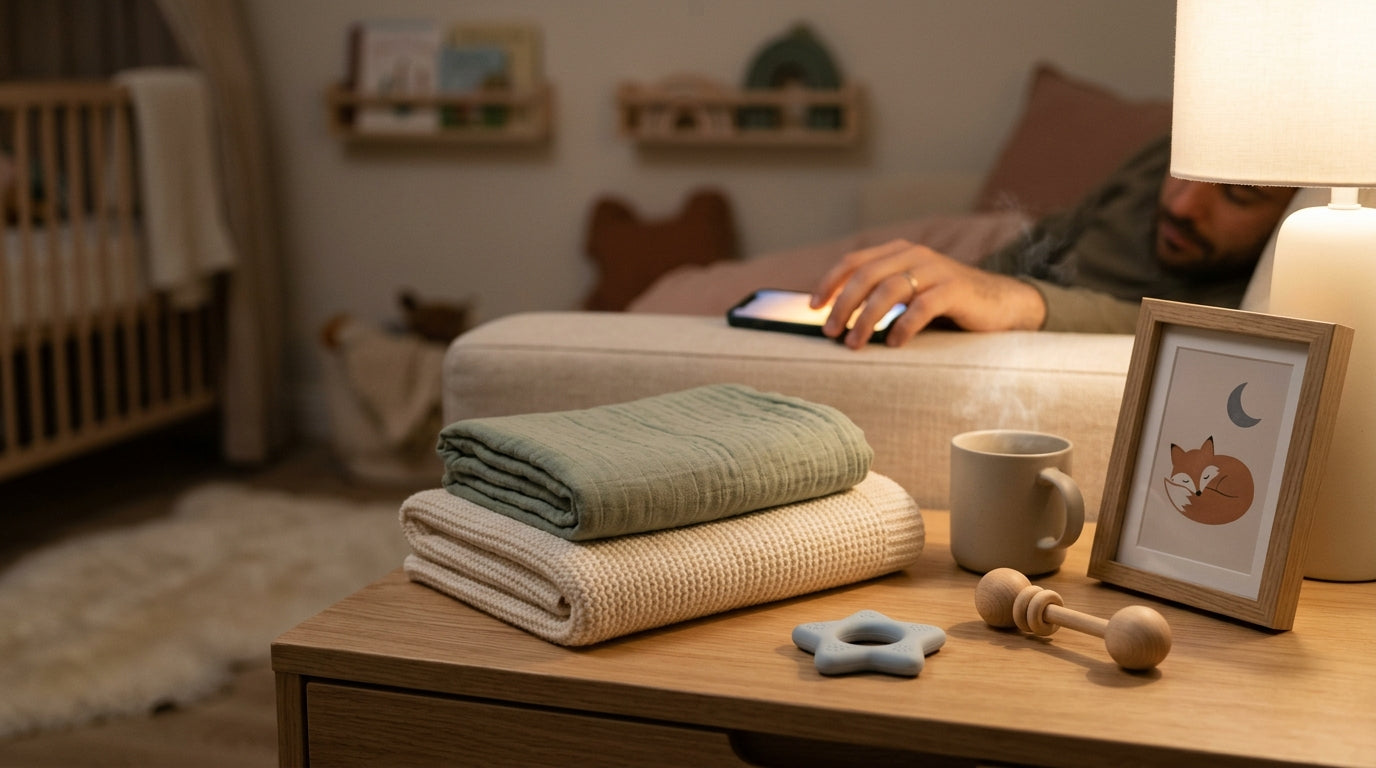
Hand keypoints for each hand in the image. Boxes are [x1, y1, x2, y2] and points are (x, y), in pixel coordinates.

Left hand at [809, 239, 1046, 347]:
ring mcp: (936, 270)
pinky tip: (894, 344)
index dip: (829, 282)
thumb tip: (838, 318)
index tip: (813, 307)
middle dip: (843, 305)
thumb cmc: (947, 303)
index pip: (854, 261)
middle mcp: (914, 255)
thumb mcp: (910, 291)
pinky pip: (922, 307)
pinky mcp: (955, 290)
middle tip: (830, 332)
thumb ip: (880, 294)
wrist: (1000, 302)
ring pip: (889, 290)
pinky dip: (903, 326)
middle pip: (866, 276)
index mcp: (898, 252)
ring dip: (866, 319)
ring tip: (854, 343)